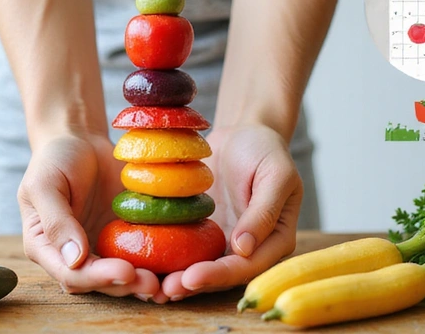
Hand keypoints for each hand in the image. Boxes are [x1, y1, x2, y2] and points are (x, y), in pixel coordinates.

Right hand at [17, 133, 159, 299]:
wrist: (80, 140)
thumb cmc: (55, 159)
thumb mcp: (45, 184)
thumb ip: (56, 221)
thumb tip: (74, 259)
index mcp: (45, 248)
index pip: (71, 275)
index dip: (98, 278)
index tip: (125, 271)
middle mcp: (73, 256)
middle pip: (99, 283)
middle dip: (126, 286)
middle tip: (153, 283)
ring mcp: (100, 248)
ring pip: (121, 277)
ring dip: (143, 283)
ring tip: (167, 283)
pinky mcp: (124, 238)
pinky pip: (139, 256)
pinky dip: (156, 265)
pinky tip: (175, 266)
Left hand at [153, 124, 302, 302]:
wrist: (243, 133)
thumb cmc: (266, 150)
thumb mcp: (276, 175)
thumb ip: (264, 211)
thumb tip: (245, 248)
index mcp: (275, 240)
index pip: (247, 266)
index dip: (219, 275)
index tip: (191, 278)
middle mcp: (250, 248)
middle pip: (221, 276)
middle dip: (193, 285)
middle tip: (165, 290)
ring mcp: (223, 241)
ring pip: (201, 268)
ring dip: (178, 281)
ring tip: (152, 289)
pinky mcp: (202, 232)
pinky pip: (186, 249)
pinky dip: (169, 260)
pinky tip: (147, 266)